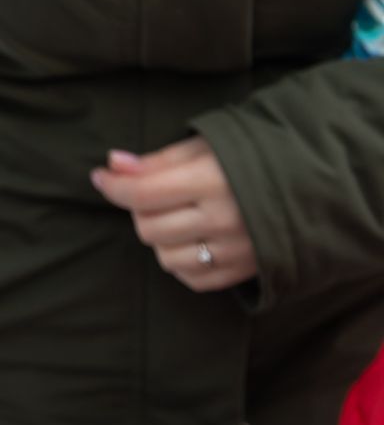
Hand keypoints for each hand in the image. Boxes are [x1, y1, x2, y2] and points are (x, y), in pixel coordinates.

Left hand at [90, 139, 258, 291]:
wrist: (323, 183)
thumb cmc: (261, 156)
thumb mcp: (210, 146)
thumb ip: (159, 160)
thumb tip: (113, 165)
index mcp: (215, 180)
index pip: (143, 193)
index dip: (114, 185)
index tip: (101, 177)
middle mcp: (224, 219)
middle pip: (148, 227)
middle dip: (141, 209)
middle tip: (158, 193)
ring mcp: (236, 250)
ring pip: (164, 256)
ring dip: (161, 237)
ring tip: (180, 216)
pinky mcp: (244, 272)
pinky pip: (190, 277)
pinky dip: (182, 261)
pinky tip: (194, 239)